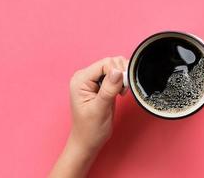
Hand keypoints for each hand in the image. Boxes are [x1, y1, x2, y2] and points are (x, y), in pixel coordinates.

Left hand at [50, 56, 127, 177]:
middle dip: (121, 74)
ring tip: (121, 93)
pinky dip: (122, 81)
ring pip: (114, 67)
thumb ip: (108, 89)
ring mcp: (93, 80)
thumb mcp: (99, 109)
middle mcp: (85, 77)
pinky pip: (115, 75)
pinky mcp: (101, 85)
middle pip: (110, 63)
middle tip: (122, 91)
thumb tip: (118, 71)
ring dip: (122, 77)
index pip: (104, 64)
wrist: (88, 141)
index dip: (117, 72)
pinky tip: (120, 92)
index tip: (123, 87)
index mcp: (80, 80)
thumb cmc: (89, 129)